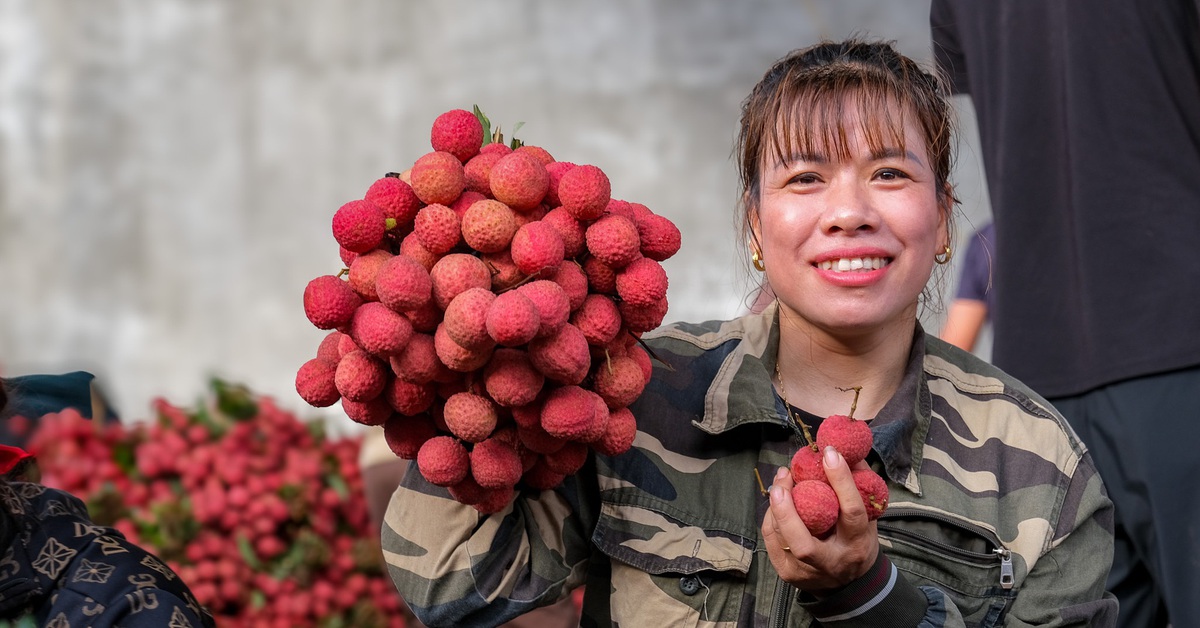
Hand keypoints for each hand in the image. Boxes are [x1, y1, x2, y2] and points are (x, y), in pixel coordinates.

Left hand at [761, 447, 879, 593]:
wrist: (849, 582)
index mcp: (856, 544)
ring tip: (781, 481)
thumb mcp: (868, 516)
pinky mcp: (787, 572)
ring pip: (782, 539)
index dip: (840, 481)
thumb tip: (846, 449)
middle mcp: (831, 561)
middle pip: (803, 543)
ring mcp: (806, 571)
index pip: (851, 512)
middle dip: (788, 509)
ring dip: (777, 506)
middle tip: (784, 476)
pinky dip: (772, 517)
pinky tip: (777, 502)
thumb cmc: (857, 540)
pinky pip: (772, 540)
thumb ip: (859, 485)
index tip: (829, 453)